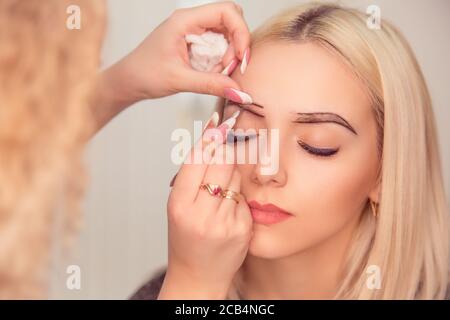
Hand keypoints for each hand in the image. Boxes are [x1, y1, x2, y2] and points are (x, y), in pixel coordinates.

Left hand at [93, 1, 249, 132]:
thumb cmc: (144, 74)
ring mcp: (194, 31)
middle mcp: (191, 21)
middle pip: (230, 20)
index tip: (240, 58)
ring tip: (218, 74)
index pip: (226, 11)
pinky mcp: (196, 43)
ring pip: (227, 35)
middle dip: (237, 45)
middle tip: (229, 68)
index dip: (240, 32)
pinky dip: (222, 61)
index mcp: (185, 20)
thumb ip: (211, 85)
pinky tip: (212, 73)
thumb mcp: (179, 80)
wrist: (128, 81)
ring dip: (229, 55)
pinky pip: (219, 47)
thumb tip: (239, 92)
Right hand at [158, 113, 252, 298]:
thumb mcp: (179, 205)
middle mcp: (200, 213)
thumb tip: (212, 137)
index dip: (210, 137)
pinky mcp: (242, 229)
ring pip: (237, 177)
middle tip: (229, 136)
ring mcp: (224, 222)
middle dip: (225, 149)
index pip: (197, 159)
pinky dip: (239, 195)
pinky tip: (229, 208)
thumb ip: (192, 175)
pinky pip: (245, 196)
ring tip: (219, 192)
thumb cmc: (185, 237)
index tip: (220, 120)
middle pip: (221, 162)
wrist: (198, 276)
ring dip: (232, 174)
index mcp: (179, 204)